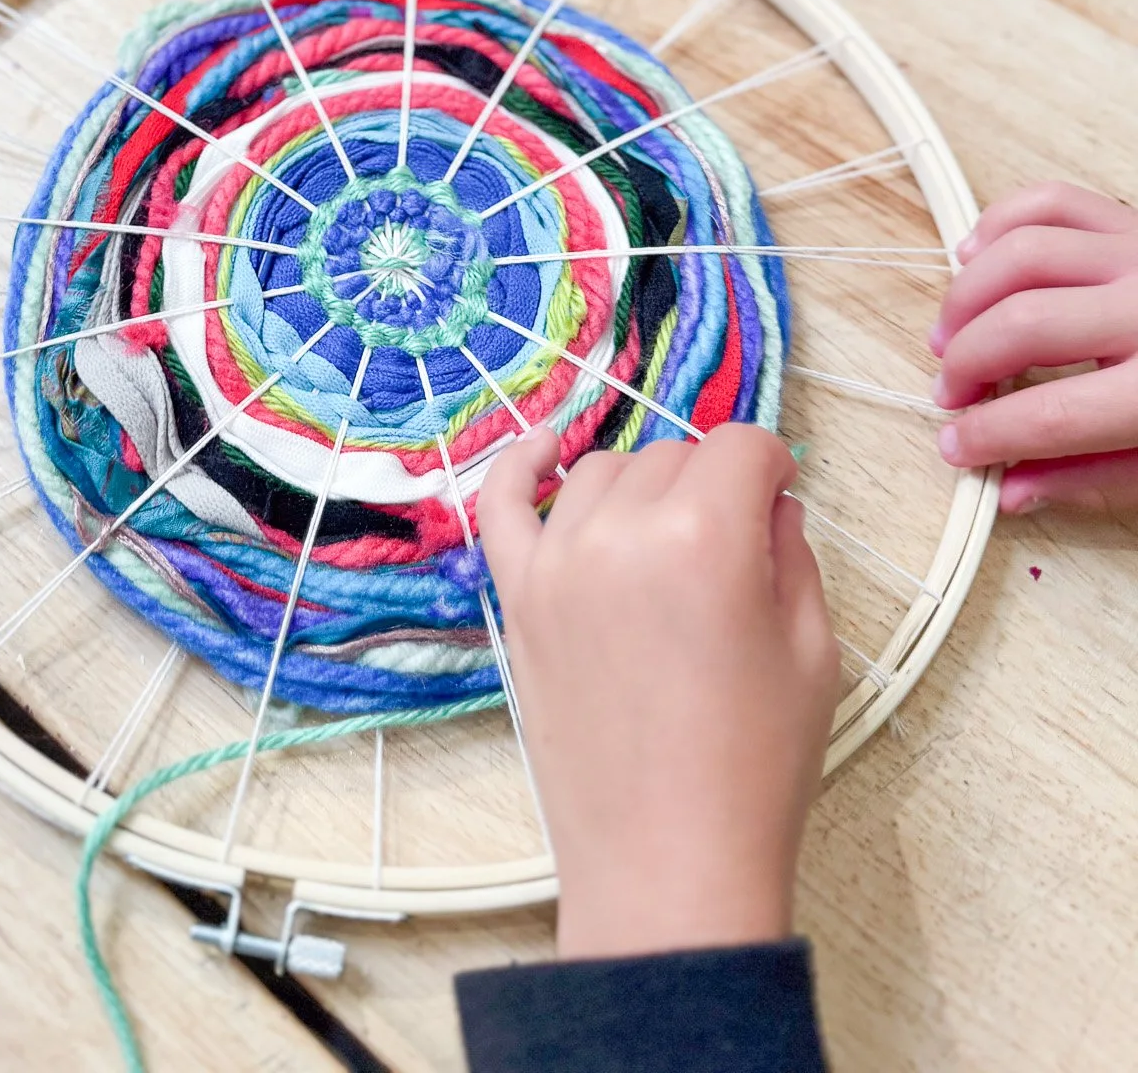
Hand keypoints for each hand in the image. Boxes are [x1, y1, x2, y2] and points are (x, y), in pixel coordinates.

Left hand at [479, 424, 838, 959]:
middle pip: (674, 455)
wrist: (669, 868)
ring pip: (604, 472)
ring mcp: (558, 563)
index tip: (780, 498)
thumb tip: (770, 504)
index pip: (742, 445)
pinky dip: (521, 465)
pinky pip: (502, 503)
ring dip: (645, 488)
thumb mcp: (811, 653)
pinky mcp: (518, 600)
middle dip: (715, 484)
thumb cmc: (754, 771)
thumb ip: (793, 555)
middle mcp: (622, 531)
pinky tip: (546, 451)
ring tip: (672, 543)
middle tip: (737, 547)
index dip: (773, 465)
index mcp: (707, 536)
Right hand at [933, 183, 1137, 513]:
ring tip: (951, 334)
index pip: (1048, 416)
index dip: (987, 435)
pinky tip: (972, 258)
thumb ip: (1089, 476)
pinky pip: (1048, 203)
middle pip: (1020, 326)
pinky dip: (997, 224)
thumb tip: (1010, 489)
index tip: (955, 446)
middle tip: (949, 393)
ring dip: (966, 296)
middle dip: (965, 364)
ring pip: (1021, 255)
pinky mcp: (1134, 220)